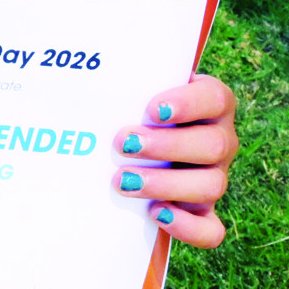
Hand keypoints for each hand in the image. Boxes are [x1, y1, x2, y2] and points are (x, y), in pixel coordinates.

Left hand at [111, 74, 238, 247]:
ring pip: (212, 185)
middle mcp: (219, 139)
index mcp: (209, 103)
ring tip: (122, 180)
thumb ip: (118, 76)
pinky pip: (211, 229)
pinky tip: (155, 213)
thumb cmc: (127, 103)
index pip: (215, 98)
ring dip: (166, 184)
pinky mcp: (203, 211)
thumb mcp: (130, 84)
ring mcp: (213, 176)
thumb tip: (69, 59)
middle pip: (214, 145)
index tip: (152, 109)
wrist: (132, 139)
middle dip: (167, 146)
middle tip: (122, 143)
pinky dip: (188, 227)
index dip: (189, 104)